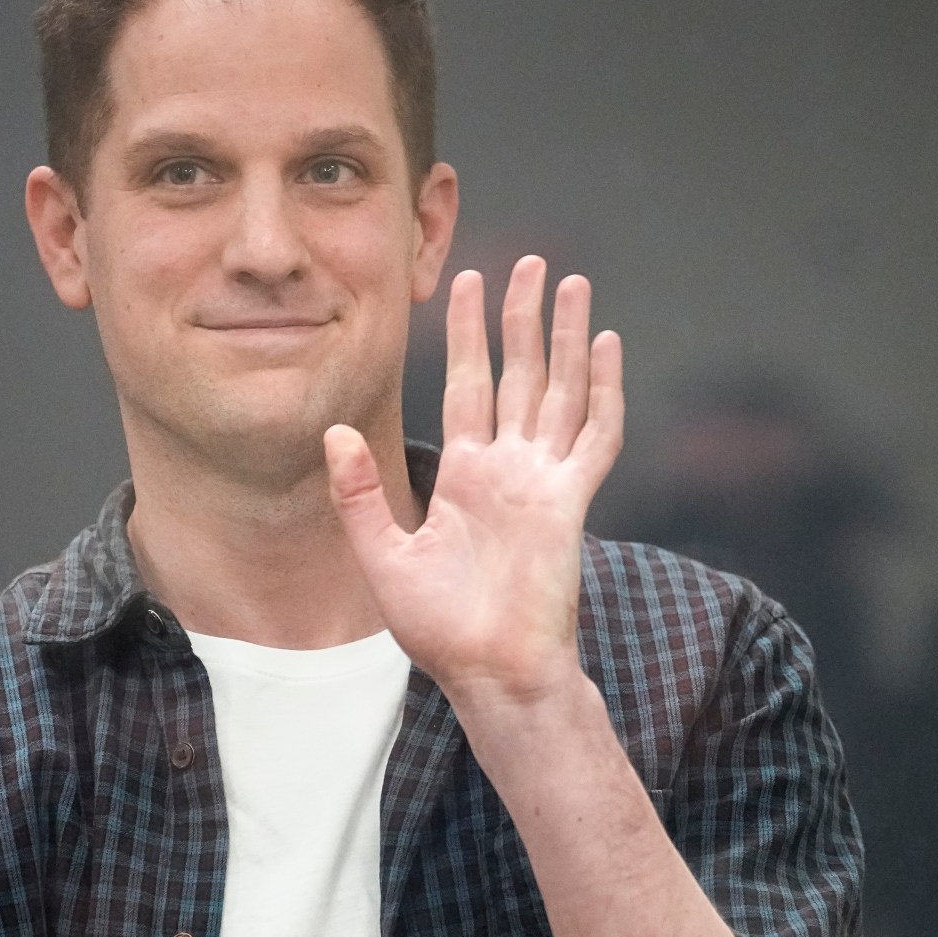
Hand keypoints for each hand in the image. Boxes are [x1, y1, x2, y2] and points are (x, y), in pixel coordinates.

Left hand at [323, 256, 623, 707]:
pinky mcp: (570, 503)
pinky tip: (604, 344)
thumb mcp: (382, 557)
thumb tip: (333, 434)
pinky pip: (594, 435)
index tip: (466, 282)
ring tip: (570, 282)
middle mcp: (509, 470)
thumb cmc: (440, 631)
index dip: (466, 335)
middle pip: (520, 375)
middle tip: (530, 262)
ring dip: (565, 337)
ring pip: (561, 391)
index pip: (468, 386)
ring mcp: (544, 482)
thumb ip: (360, 495)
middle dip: (522, 317)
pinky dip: (602, 389)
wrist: (489, 674)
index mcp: (466, 477)